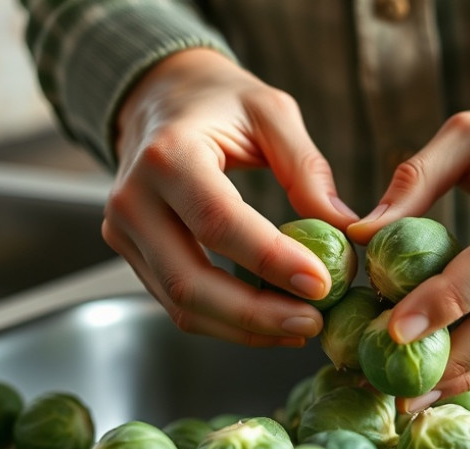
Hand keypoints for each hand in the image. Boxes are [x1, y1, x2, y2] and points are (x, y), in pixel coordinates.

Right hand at [103, 48, 357, 346]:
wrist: (159, 98)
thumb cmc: (219, 102)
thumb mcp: (271, 112)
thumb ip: (306, 168)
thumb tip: (344, 229)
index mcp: (168, 155)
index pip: (218, 221)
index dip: (270, 260)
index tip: (322, 284)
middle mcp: (133, 199)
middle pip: (189, 281)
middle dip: (256, 314)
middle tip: (313, 323)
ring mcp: (125, 232)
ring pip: (181, 304)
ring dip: (244, 328)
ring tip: (300, 327)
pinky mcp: (132, 254)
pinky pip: (178, 303)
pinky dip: (226, 322)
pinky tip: (271, 320)